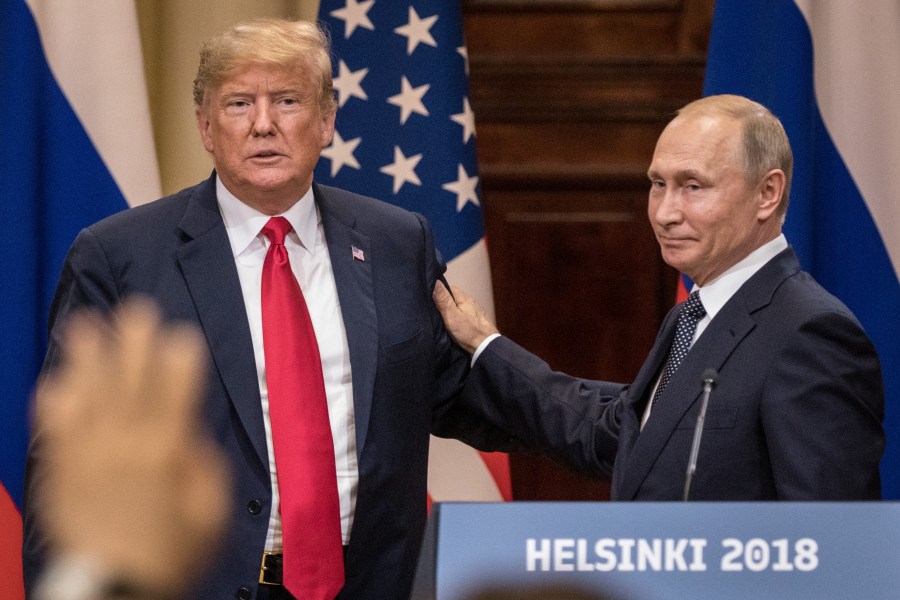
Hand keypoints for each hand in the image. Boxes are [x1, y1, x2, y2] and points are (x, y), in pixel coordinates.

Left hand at [34, 299, 230, 595]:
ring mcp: (88, 455)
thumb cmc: (170, 552)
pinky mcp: (60, 471)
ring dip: (88, 357)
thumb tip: (189, 435)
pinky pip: (53, 427)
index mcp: (167, 451)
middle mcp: (125, 444)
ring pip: (87, 395)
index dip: (179, 358)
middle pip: (129, 381)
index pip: (175, 391)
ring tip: (87, 324)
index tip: (181, 332)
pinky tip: (56, 379)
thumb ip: (205, 466)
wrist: (114, 588)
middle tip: (136, 309)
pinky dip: (54, 401)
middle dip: (134, 342)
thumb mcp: (211, 513)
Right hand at [433, 281, 498, 353]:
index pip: (448, 288)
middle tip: (436, 311)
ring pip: (459, 306)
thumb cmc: (469, 332)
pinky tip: (455, 324)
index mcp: (464, 297)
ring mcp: (475, 311)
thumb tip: (435, 282)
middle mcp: (471, 301)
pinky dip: (459, 317)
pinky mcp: (477, 320)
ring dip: (452, 310)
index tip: (431, 300)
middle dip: (444, 302)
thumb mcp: (451, 315)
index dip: (439, 292)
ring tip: (444, 319)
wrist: (487, 346)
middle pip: (453, 297)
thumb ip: (443, 299)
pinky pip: (464, 314)